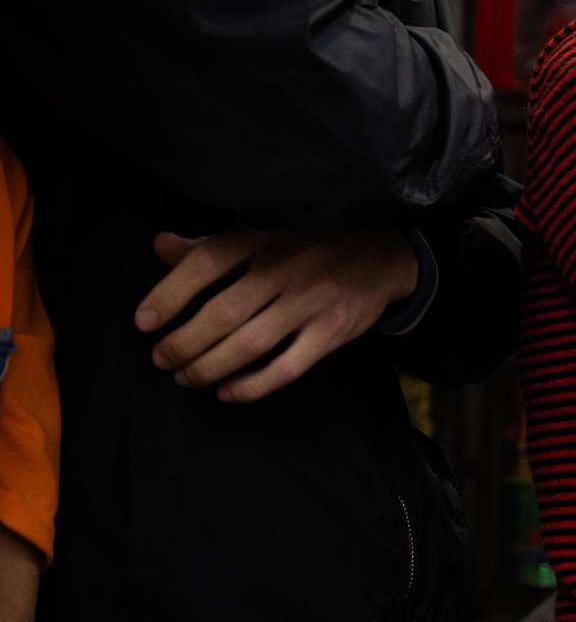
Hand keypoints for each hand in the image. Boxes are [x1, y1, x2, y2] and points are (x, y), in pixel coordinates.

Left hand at [135, 225, 419, 401]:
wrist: (387, 250)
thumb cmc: (312, 239)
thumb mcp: (265, 228)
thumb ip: (212, 243)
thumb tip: (160, 246)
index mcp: (265, 234)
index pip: (206, 263)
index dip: (168, 294)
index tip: (143, 322)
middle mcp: (288, 265)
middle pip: (222, 312)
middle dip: (182, 343)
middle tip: (161, 359)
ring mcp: (312, 300)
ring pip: (249, 344)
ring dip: (207, 367)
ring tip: (185, 377)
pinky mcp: (334, 330)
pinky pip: (287, 367)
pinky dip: (252, 386)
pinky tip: (226, 392)